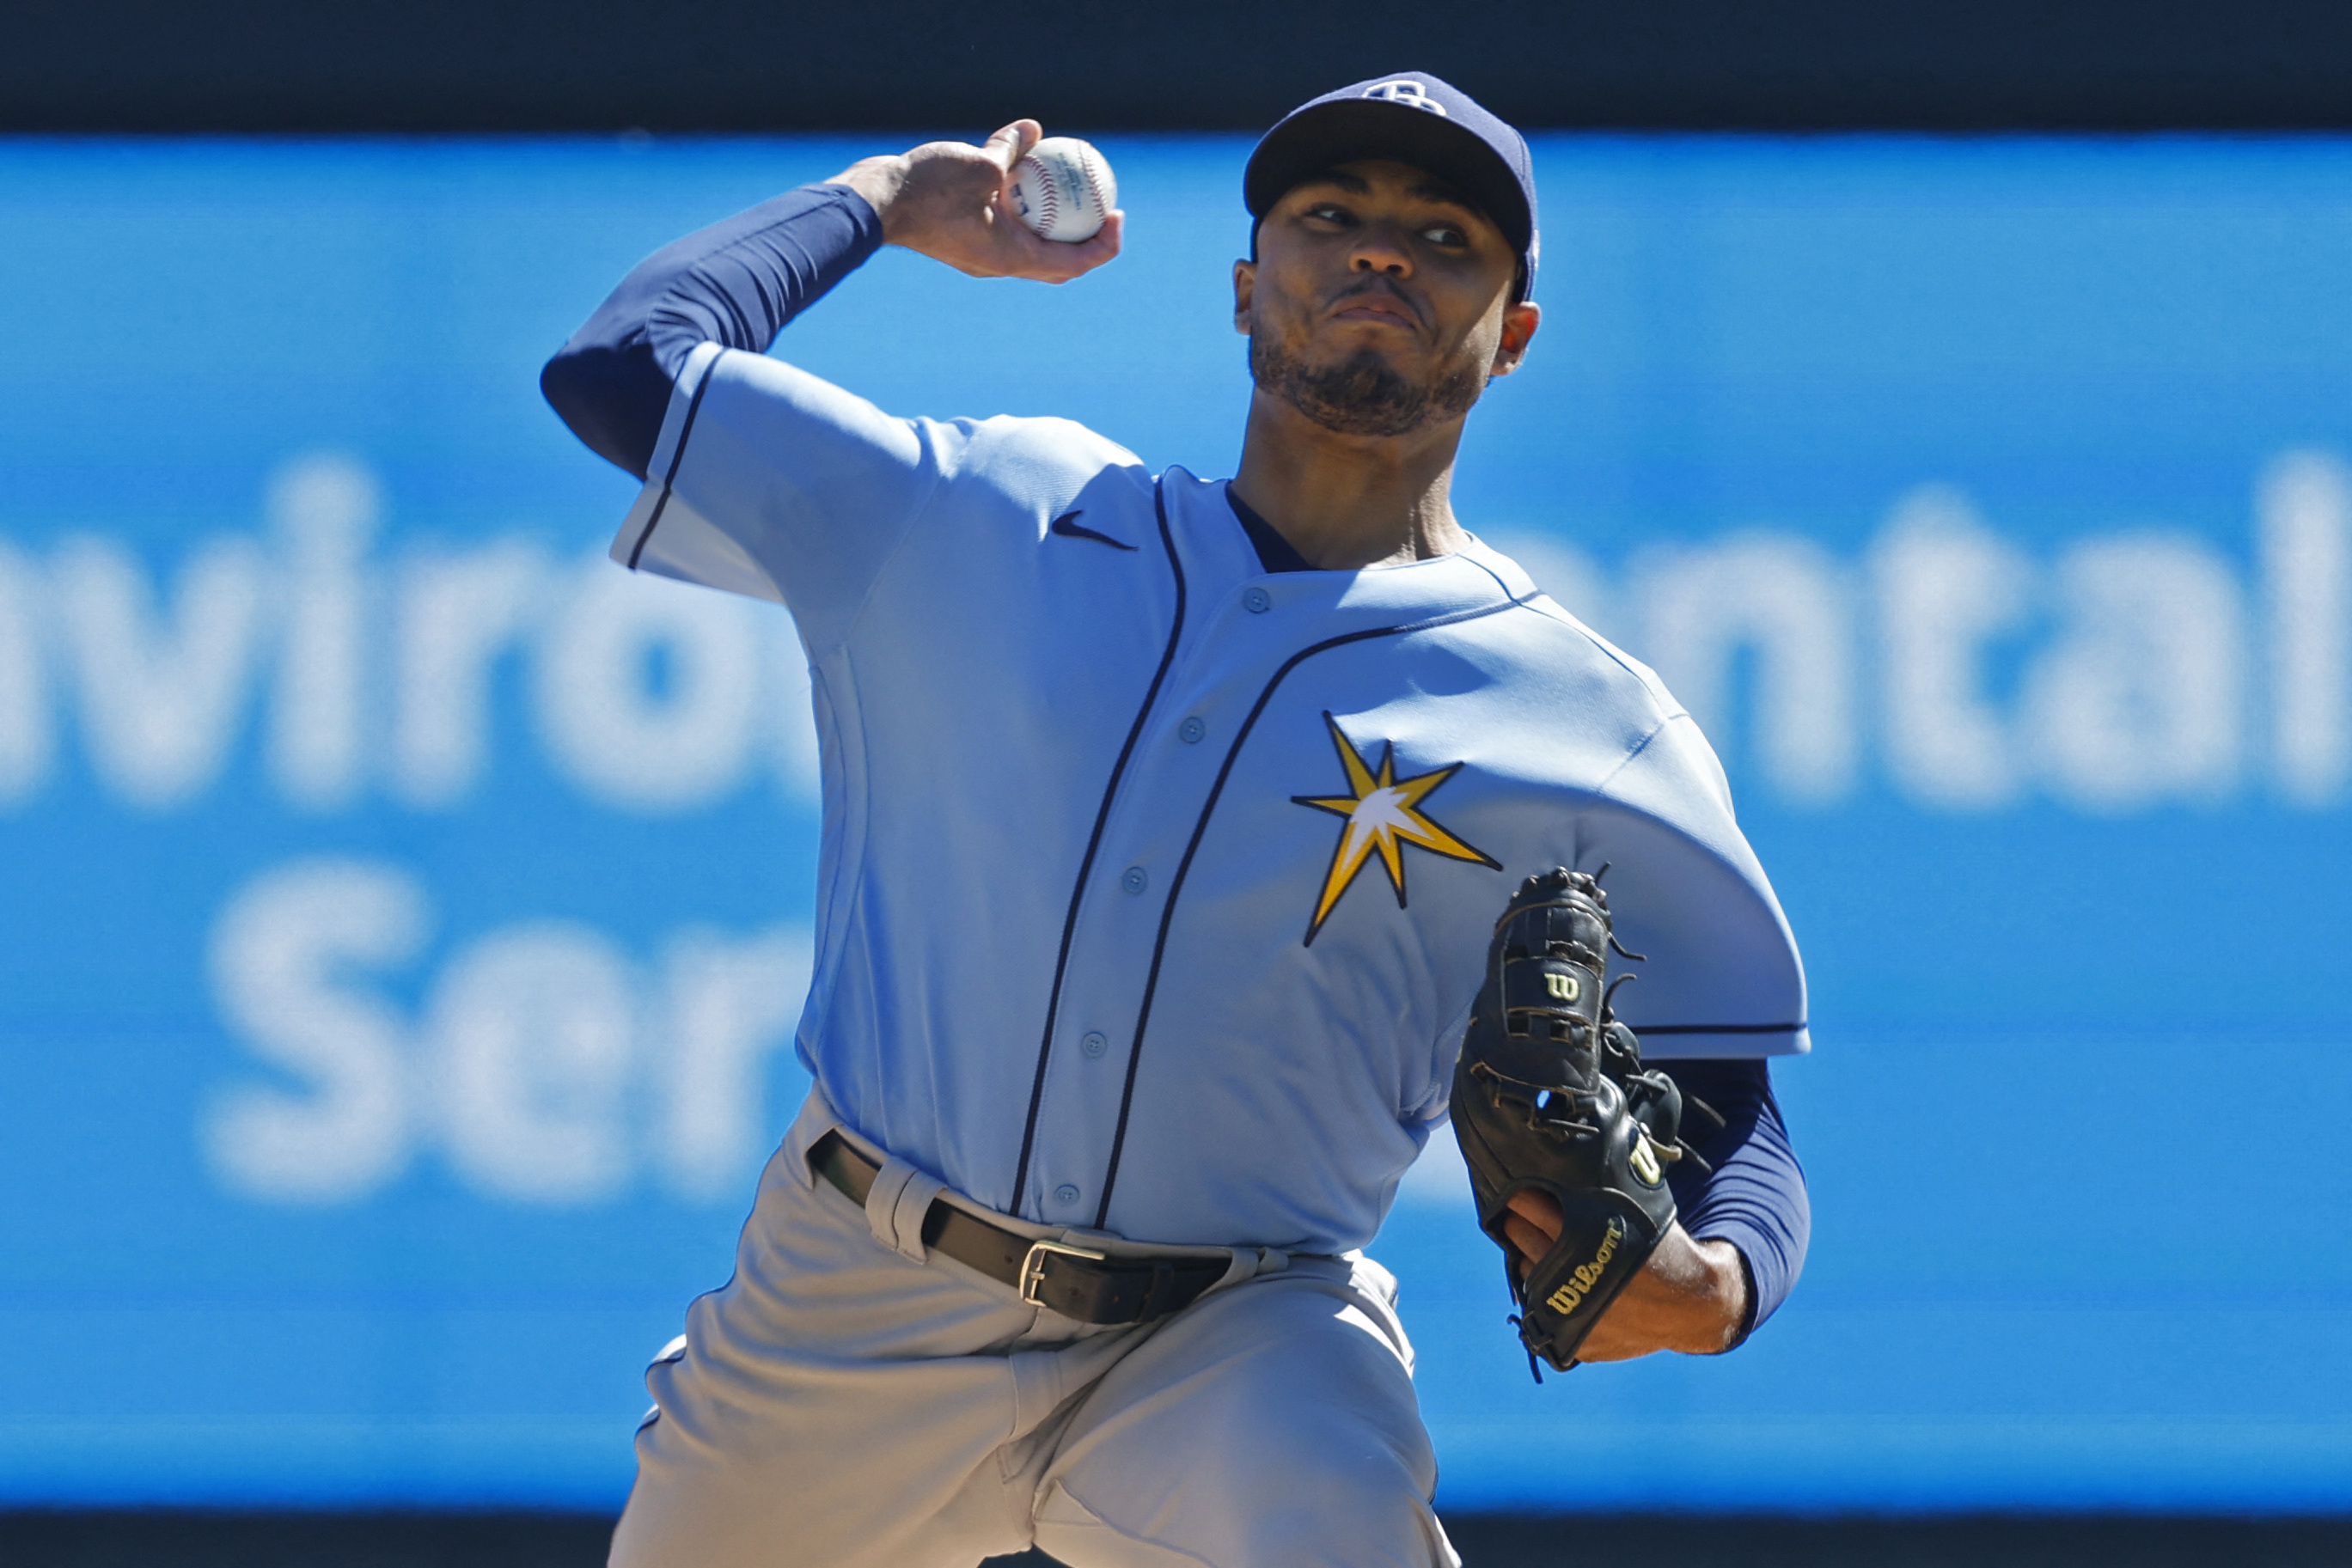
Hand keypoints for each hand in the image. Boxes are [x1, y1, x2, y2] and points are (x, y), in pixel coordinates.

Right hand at [828, 120, 1122, 283]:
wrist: (875, 204)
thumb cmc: (926, 191)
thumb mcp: (978, 165)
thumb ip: (1011, 151)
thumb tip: (1034, 131)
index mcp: (1011, 257)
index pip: (1072, 263)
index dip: (1103, 246)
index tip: (1118, 217)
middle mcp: (1000, 262)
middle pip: (1058, 261)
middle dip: (1087, 240)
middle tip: (1107, 209)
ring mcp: (982, 252)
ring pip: (1032, 243)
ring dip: (1056, 223)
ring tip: (1076, 191)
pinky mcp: (967, 236)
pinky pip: (1007, 224)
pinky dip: (1024, 206)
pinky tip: (1029, 172)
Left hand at [1502, 1190, 1748, 1359]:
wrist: (1692, 1304)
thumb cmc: (1664, 1247)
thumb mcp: (1640, 1208)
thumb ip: (1607, 1185)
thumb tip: (1573, 1146)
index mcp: (1588, 1234)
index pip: (1530, 1205)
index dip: (1521, 1194)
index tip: (1517, 1188)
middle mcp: (1573, 1274)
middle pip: (1521, 1236)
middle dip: (1519, 1221)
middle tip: (1521, 1213)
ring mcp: (1570, 1311)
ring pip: (1527, 1273)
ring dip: (1529, 1257)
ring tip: (1540, 1246)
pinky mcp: (1572, 1340)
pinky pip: (1538, 1311)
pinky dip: (1544, 1294)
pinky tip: (1556, 1280)